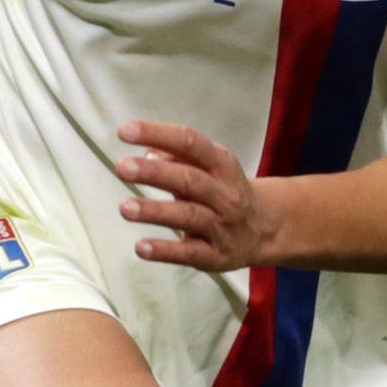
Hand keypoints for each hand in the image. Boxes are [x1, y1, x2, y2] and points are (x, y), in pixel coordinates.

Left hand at [118, 121, 285, 271]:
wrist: (264, 229)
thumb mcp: (208, 167)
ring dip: (155, 211)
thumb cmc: (222, 191)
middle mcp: (225, 194)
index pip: (190, 142)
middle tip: (122, 167)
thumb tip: (146, 153)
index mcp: (222, 164)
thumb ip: (177, 157)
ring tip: (125, 208)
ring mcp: (222, 226)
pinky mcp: (216, 256)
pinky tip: (141, 247)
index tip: (125, 130)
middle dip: (154, 173)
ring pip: (189, 216)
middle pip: (190, 180)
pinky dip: (165, 251)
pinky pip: (190, 253)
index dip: (157, 134)